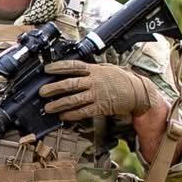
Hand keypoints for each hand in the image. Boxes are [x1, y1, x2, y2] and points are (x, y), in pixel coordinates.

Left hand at [40, 59, 155, 122]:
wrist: (139, 92)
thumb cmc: (121, 80)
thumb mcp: (106, 69)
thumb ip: (91, 70)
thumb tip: (72, 70)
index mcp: (95, 70)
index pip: (74, 66)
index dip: (59, 67)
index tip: (47, 69)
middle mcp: (95, 81)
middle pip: (70, 84)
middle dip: (54, 88)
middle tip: (42, 92)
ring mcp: (98, 94)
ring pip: (74, 99)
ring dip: (59, 104)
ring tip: (48, 107)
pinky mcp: (101, 107)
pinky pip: (84, 111)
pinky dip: (72, 114)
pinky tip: (63, 116)